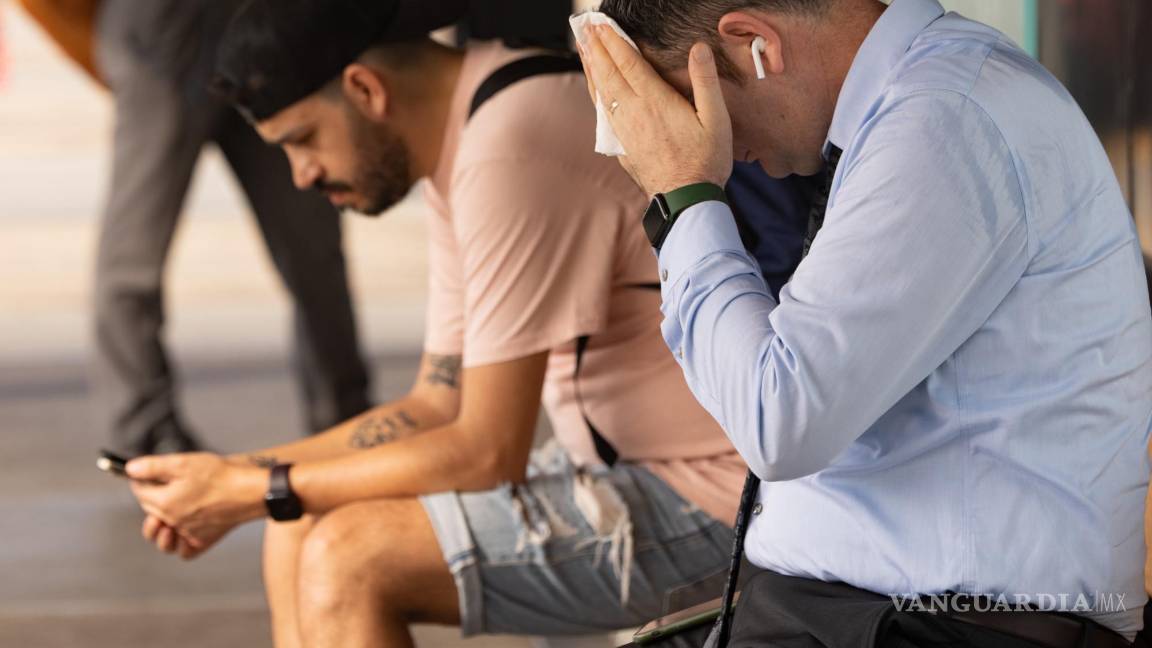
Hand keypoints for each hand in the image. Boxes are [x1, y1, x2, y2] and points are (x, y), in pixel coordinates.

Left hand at [128, 453, 265, 556]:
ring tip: (164, 516)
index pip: (140, 492)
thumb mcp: (184, 462)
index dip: (140, 480)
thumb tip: (130, 469)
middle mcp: (173, 522)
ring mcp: (188, 534)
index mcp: (164, 503)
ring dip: (158, 528)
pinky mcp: (204, 540)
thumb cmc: (219, 475)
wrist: (249, 491)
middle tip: (160, 487)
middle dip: (149, 499)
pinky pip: (185, 551)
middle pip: (150, 512)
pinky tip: (184, 531)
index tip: (143, 473)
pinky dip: (181, 545)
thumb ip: (153, 466)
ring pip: (162, 540)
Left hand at [578, 26, 732, 195]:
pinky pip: (602, 115)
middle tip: (584, 29)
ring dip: (591, 69)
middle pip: (608, 74)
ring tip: (583, 51)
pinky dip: (595, 96)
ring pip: (601, 94)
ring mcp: (624, 132)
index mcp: (655, 102)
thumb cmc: (706, 160)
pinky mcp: (621, 148)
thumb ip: (705, 81)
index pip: (628, 63)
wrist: (686, 201)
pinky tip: (594, 91)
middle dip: (595, 49)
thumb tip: (698, 48)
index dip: (613, 41)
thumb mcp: (716, 119)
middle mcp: (634, 114)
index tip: (602, 25)